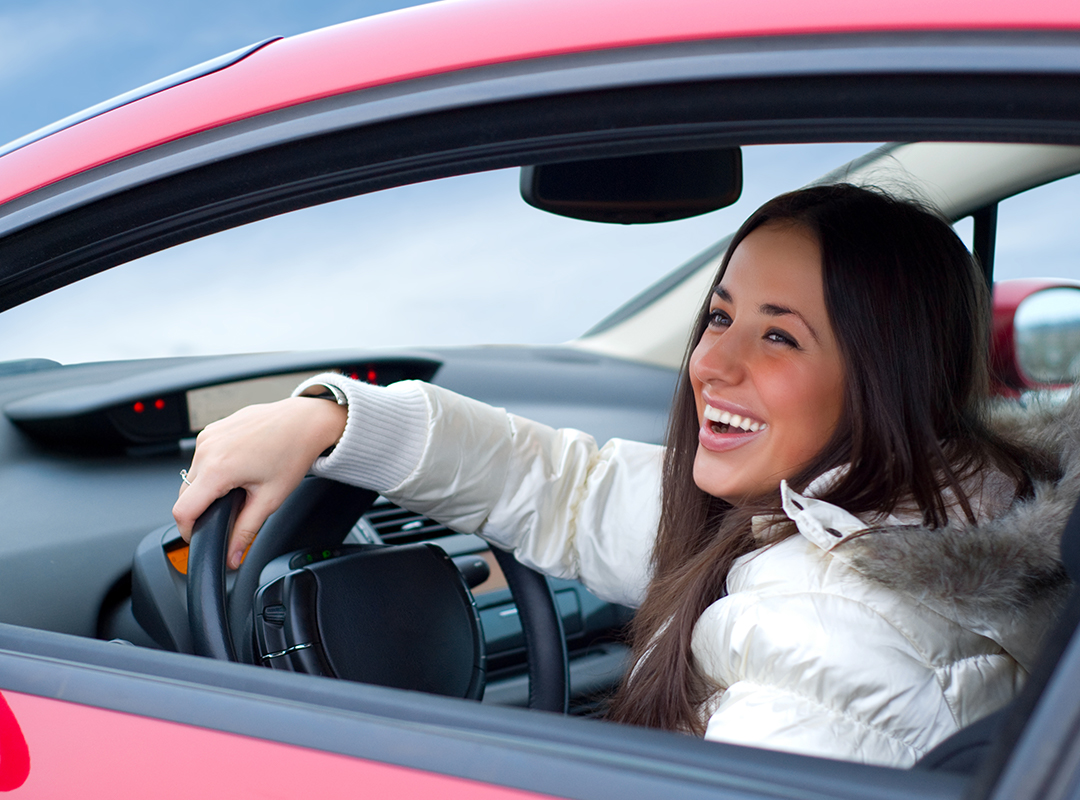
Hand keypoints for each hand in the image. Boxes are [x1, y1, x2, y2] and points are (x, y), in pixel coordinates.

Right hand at [172, 396, 347, 567]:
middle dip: (202, 508)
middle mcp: (207, 449)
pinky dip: (213, 467)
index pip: (182, 511)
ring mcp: (208, 436)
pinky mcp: (212, 429)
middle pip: (185, 494)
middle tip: (231, 510)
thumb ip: (245, 531)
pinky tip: (239, 466)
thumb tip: (233, 555)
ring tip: (240, 484)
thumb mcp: (270, 499)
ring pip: (193, 475)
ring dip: (208, 486)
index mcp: (217, 468)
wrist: (305, 422)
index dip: (188, 531)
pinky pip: (202, 457)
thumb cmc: (292, 452)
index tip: (199, 536)